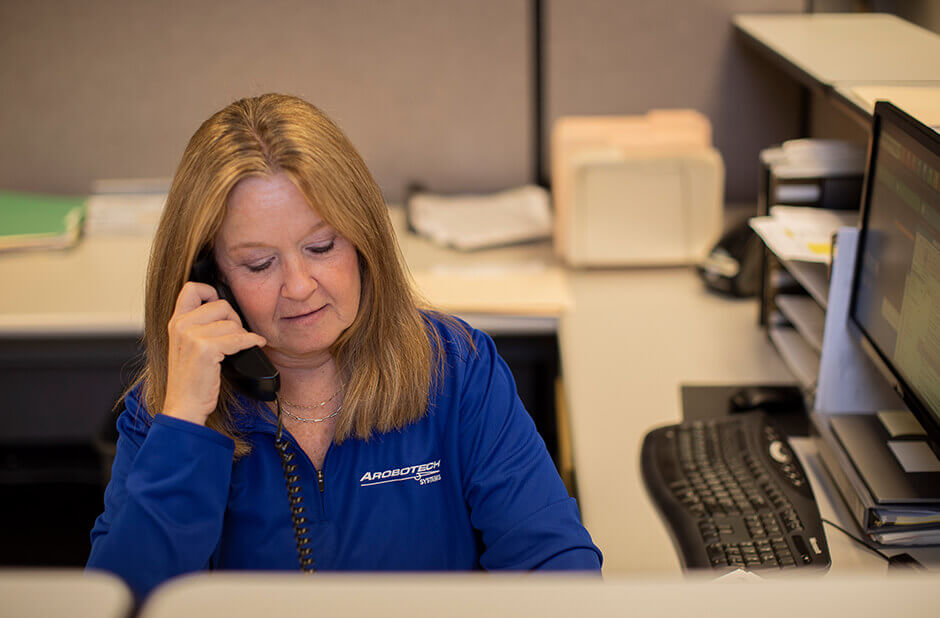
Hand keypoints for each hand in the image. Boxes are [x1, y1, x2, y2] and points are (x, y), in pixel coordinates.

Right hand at [162, 282, 266, 424]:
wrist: (184, 405)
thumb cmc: (191, 379)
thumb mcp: (186, 346)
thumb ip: (197, 325)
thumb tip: (225, 310)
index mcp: (175, 322)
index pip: (191, 288)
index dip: (211, 291)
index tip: (222, 307)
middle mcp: (181, 325)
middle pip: (221, 305)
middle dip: (234, 319)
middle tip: (235, 335)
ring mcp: (191, 336)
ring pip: (233, 323)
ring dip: (242, 335)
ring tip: (237, 347)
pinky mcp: (206, 349)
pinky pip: (240, 338)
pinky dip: (253, 341)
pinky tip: (256, 344)